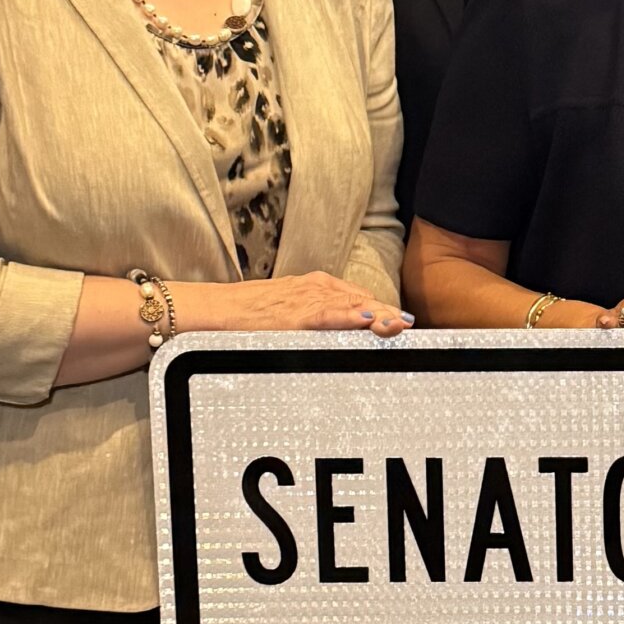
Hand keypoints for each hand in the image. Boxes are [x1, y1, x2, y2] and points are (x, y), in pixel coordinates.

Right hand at [204, 273, 411, 337]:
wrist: (213, 310)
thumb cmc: (246, 317)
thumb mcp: (288, 316)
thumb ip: (315, 322)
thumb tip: (340, 334)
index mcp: (316, 288)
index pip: (359, 299)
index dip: (383, 312)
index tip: (403, 325)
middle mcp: (315, 289)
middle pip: (362, 300)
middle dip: (387, 312)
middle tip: (410, 326)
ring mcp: (305, 299)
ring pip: (351, 304)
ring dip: (378, 314)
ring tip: (400, 325)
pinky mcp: (293, 313)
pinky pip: (326, 314)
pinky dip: (348, 316)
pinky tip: (366, 319)